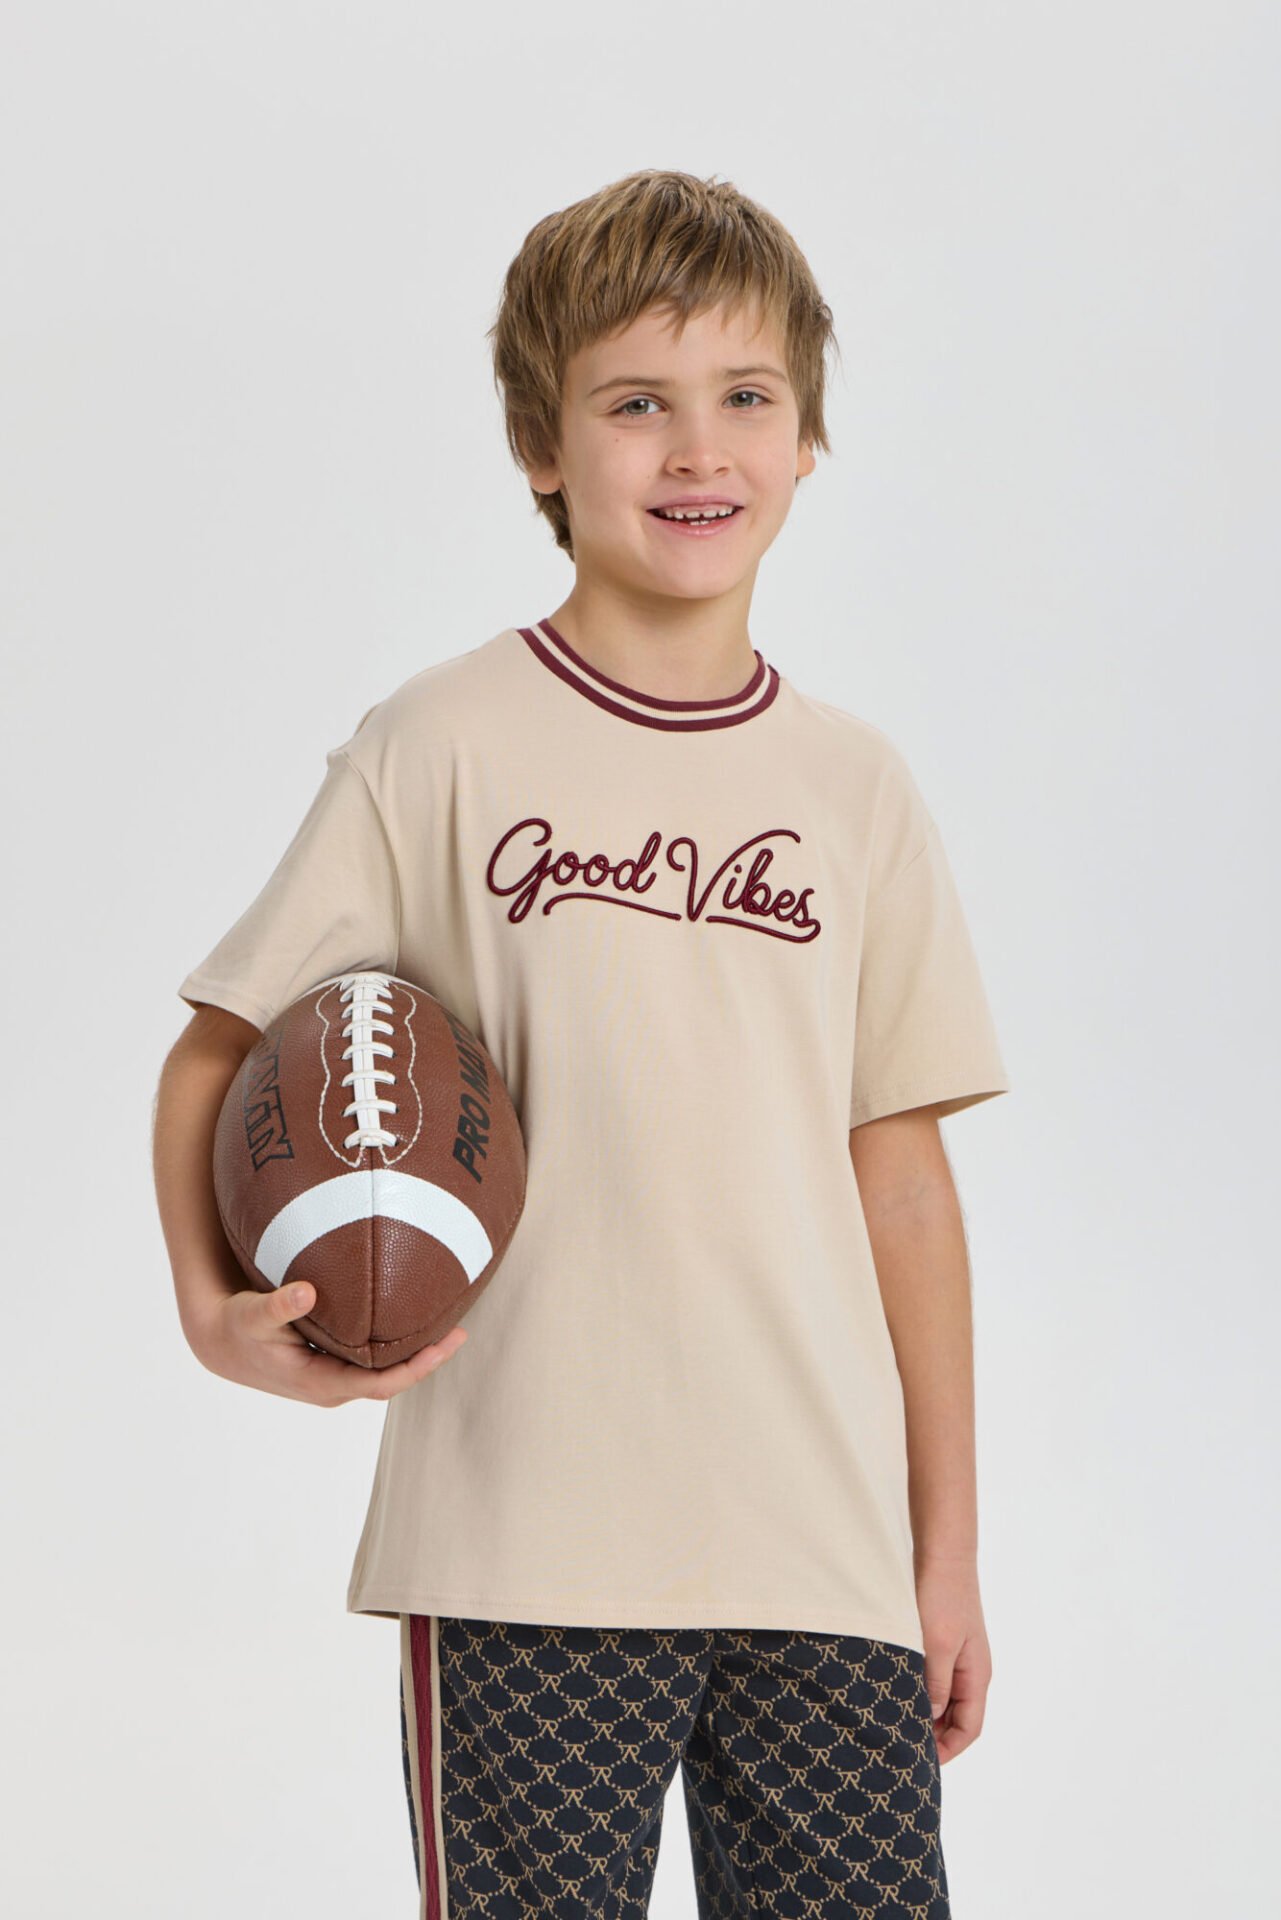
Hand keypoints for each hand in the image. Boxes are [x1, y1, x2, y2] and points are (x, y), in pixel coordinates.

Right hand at [189, 1279, 467, 1405]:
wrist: (220, 1341)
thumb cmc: (238, 1325)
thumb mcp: (253, 1314)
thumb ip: (278, 1305)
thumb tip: (305, 1292)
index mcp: (320, 1383)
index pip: (381, 1384)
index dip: (416, 1367)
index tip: (444, 1345)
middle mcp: (332, 1386)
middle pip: (391, 1380)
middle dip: (426, 1359)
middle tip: (460, 1330)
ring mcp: (333, 1379)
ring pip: (384, 1372)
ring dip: (414, 1353)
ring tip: (446, 1323)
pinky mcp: (332, 1366)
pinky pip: (373, 1361)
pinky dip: (395, 1345)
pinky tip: (413, 1320)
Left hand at [914, 1552, 991, 1763]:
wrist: (942, 1552)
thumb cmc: (942, 1597)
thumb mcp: (937, 1645)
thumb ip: (934, 1685)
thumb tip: (927, 1721)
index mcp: (976, 1676)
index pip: (969, 1729)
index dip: (947, 1751)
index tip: (919, 1764)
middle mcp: (970, 1671)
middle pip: (955, 1718)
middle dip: (933, 1737)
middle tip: (900, 1748)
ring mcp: (956, 1656)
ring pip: (941, 1698)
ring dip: (922, 1713)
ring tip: (893, 1725)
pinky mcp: (940, 1642)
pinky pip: (931, 1678)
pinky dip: (916, 1691)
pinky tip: (893, 1692)